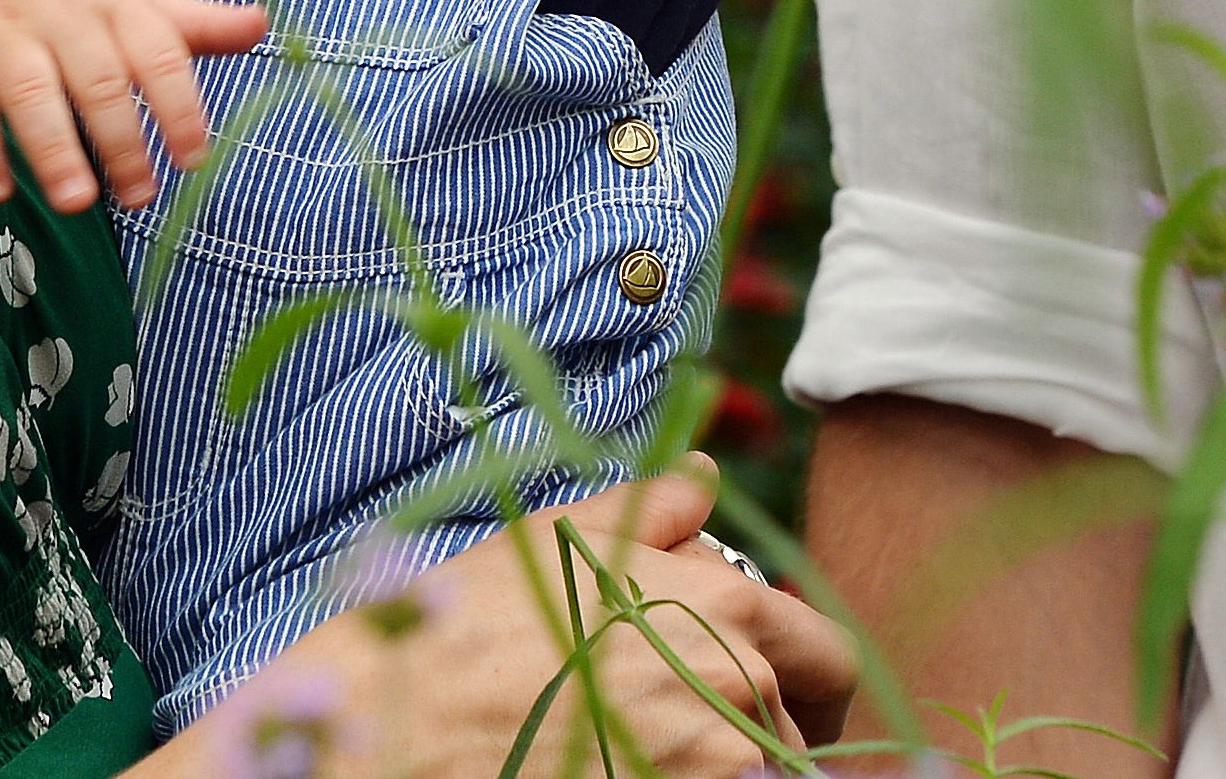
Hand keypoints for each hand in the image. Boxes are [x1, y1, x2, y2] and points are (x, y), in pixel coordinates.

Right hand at [0, 0, 266, 212]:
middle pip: (97, 78)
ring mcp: (3, 28)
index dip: (180, 105)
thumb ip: (194, 23)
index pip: (158, 50)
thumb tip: (264, 26)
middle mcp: (62, 9)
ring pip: (30, 92)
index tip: (195, 157)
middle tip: (141, 196)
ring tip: (78, 203)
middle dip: (121, 140)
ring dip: (52, 149)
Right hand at [216, 459, 857, 777]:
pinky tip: (627, 764)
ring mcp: (707, 768)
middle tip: (693, 725)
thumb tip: (707, 476)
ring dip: (724, 764)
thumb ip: (655, 506)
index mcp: (728, 609)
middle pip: (792, 729)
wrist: (398, 719)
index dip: (809, 680)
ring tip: (644, 742)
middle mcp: (736, 692)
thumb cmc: (475, 622)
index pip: (827, 657)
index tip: (783, 699)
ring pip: (758, 772)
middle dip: (765, 729)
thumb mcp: (565, 535)